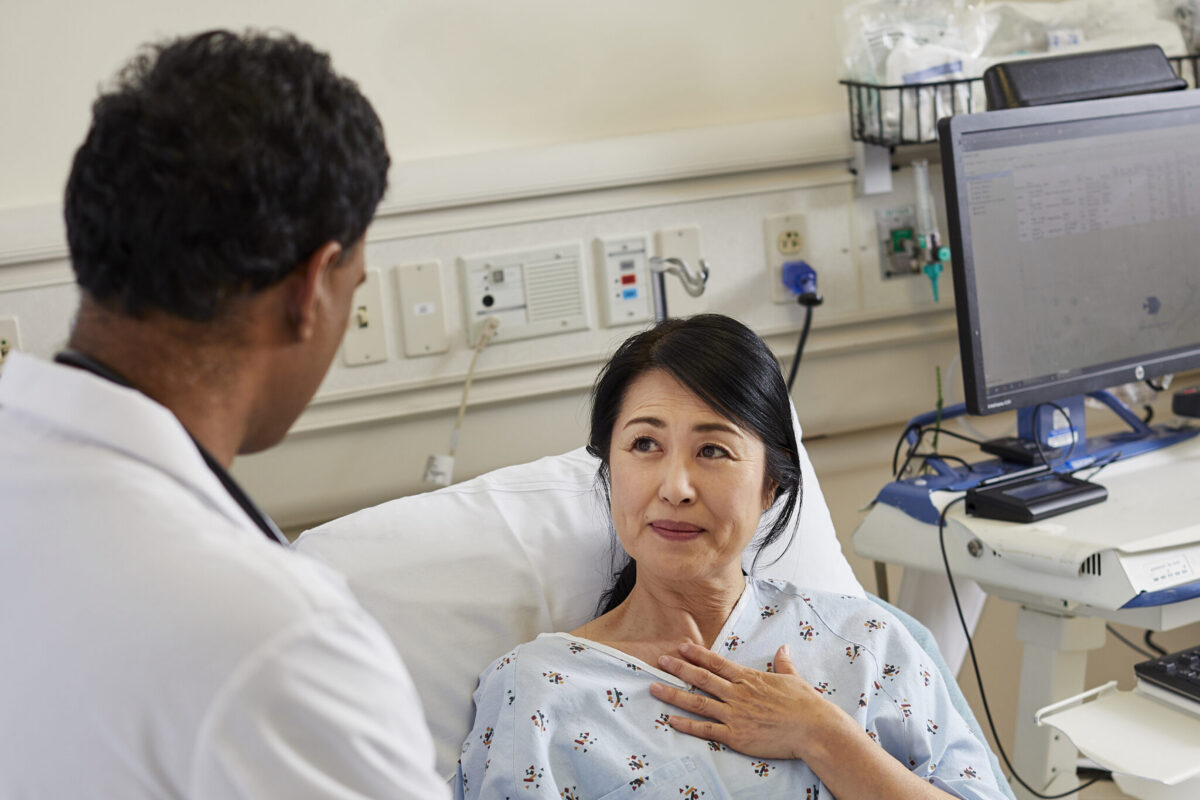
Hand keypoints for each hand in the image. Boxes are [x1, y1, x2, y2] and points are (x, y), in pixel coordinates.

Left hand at [649, 642, 856, 760]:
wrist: (812, 729)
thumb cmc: (805, 705)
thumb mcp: (793, 679)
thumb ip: (783, 664)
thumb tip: (783, 650)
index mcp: (749, 679)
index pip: (717, 663)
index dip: (697, 654)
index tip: (680, 646)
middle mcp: (737, 694)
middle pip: (702, 678)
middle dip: (679, 668)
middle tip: (660, 661)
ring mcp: (734, 714)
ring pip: (698, 702)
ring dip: (674, 694)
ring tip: (654, 688)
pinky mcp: (735, 735)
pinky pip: (706, 729)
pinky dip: (687, 724)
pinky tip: (671, 720)